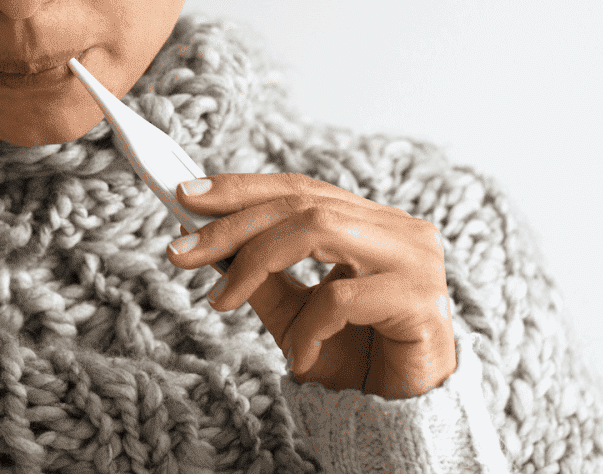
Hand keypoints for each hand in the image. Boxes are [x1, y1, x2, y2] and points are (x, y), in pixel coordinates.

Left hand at [164, 173, 455, 398]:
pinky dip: (308, 327)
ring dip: (256, 263)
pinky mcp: (422, 299)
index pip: (300, 189)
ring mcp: (414, 258)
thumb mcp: (294, 313)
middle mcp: (397, 229)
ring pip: (319, 231)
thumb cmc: (355, 356)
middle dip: (232, 225)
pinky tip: (298, 356)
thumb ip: (259, 275)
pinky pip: (342, 298)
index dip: (242, 188)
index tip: (186, 196)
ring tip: (219, 301)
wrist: (406, 415)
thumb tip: (204, 241)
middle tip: (179, 251)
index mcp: (370, 221)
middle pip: (302, 205)